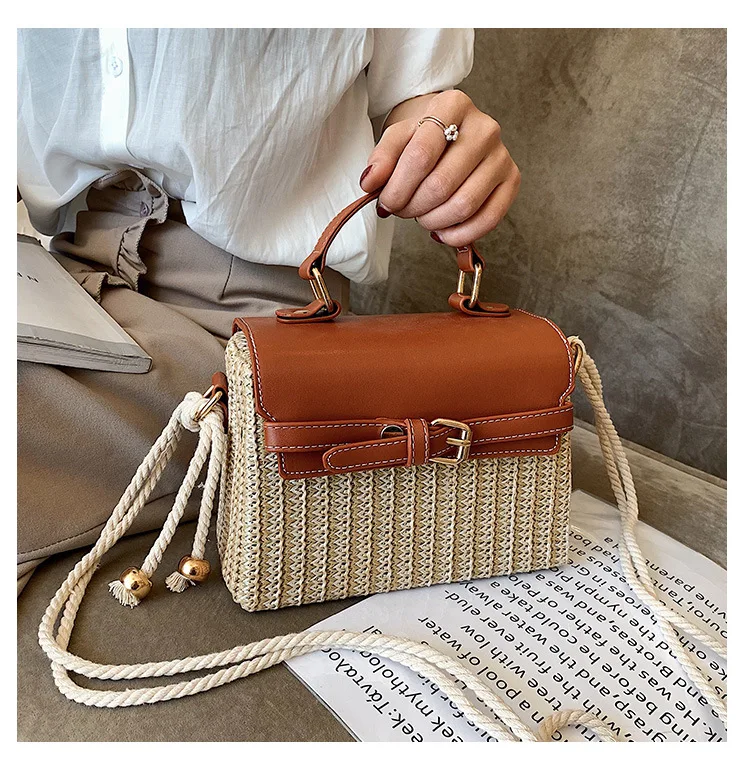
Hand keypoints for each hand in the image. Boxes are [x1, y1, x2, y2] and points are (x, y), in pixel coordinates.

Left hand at [359, 90, 520, 247]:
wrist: (451, 129)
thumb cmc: (423, 136)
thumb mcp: (397, 137)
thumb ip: (382, 158)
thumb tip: (371, 184)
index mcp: (453, 105)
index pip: (421, 156)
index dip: (398, 188)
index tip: (385, 202)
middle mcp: (484, 128)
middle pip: (441, 185)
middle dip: (413, 207)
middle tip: (401, 210)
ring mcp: (501, 155)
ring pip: (463, 205)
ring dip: (433, 221)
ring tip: (421, 217)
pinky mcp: (512, 179)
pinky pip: (488, 219)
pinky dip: (460, 235)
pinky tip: (442, 232)